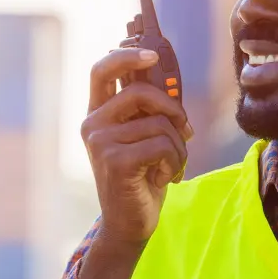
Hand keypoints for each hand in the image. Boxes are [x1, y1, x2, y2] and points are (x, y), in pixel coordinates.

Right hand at [81, 48, 192, 248]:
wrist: (130, 224)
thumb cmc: (142, 177)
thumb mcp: (145, 138)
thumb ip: (150, 110)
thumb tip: (169, 84)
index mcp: (98, 113)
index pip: (102, 69)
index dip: (126, 55)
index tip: (152, 54)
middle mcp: (92, 124)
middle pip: (139, 92)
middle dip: (172, 108)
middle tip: (184, 128)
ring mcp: (100, 142)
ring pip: (158, 123)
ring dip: (178, 146)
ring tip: (170, 165)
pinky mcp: (115, 160)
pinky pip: (161, 144)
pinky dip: (174, 162)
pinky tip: (163, 177)